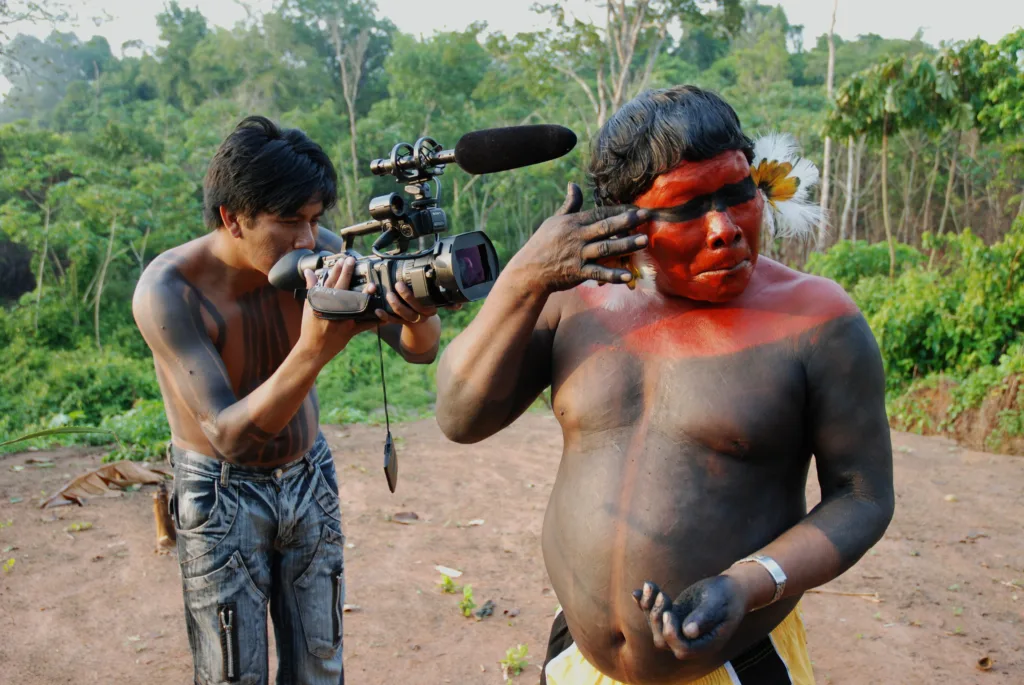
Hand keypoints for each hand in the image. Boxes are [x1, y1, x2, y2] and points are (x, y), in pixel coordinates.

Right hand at [299, 257, 377, 361]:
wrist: (312, 349)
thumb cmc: (310, 326)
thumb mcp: (309, 306)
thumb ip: (311, 288)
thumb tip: (309, 272)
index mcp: (322, 302)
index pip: (329, 282)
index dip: (336, 270)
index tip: (343, 259)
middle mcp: (332, 309)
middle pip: (341, 288)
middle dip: (347, 273)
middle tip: (353, 261)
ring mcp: (342, 319)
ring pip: (355, 306)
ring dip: (364, 296)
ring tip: (372, 286)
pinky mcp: (349, 331)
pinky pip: (364, 325)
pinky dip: (375, 321)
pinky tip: (385, 316)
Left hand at [371, 280, 442, 326]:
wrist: (421, 317)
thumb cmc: (421, 300)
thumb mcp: (425, 293)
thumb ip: (421, 284)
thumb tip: (413, 262)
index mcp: (431, 305)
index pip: (427, 298)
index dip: (420, 290)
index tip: (412, 281)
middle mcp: (424, 313)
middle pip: (416, 307)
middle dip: (407, 295)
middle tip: (398, 285)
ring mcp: (414, 319)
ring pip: (405, 314)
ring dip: (396, 304)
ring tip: (388, 295)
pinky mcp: (404, 323)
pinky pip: (394, 321)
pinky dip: (386, 316)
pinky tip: (378, 310)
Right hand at [509, 182, 649, 294]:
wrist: (529, 270)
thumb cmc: (542, 244)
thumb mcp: (554, 221)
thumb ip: (569, 204)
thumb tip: (574, 184)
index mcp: (573, 222)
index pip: (599, 212)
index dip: (618, 210)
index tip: (636, 207)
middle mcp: (577, 237)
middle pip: (605, 227)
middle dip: (627, 221)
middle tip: (646, 216)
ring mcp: (578, 255)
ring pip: (605, 248)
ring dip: (625, 245)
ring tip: (644, 241)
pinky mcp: (578, 273)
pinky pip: (598, 272)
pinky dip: (613, 275)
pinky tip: (628, 276)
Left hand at [632, 577, 746, 660]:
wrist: (731, 588)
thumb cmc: (727, 596)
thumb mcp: (718, 604)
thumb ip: (704, 617)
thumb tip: (689, 632)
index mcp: (705, 644)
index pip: (682, 649)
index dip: (671, 634)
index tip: (669, 612)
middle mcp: (690, 641)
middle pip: (663, 640)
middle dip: (657, 618)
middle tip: (663, 595)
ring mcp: (680, 629)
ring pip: (656, 627)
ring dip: (649, 607)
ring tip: (651, 586)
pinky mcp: (674, 616)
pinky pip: (654, 614)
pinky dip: (643, 604)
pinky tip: (636, 592)